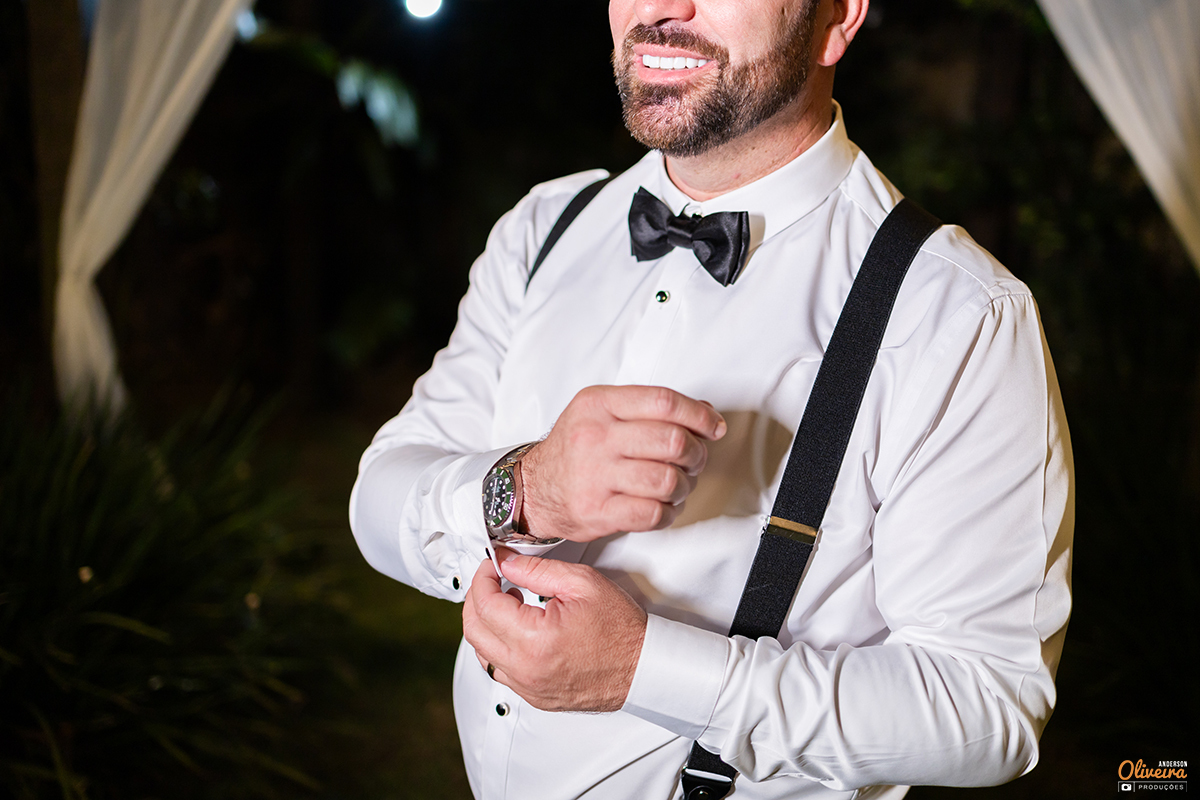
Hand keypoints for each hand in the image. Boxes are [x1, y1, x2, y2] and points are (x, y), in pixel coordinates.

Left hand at [462, 550, 646, 712]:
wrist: (643, 668)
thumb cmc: (622, 630)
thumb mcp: (582, 583)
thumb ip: (537, 570)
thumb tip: (506, 562)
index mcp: (534, 640)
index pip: (485, 605)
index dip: (483, 578)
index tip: (491, 566)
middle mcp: (526, 669)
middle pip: (474, 631)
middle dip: (476, 599)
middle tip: (491, 580)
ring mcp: (528, 688)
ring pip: (482, 655)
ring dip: (485, 625)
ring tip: (507, 604)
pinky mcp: (534, 697)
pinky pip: (500, 671)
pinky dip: (498, 648)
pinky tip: (516, 631)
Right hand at [520, 385, 725, 542]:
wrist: (533, 488)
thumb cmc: (575, 449)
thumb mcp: (603, 412)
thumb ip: (650, 408)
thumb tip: (704, 411)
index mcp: (599, 404)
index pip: (663, 402)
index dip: (699, 415)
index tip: (714, 427)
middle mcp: (596, 437)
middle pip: (672, 441)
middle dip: (696, 454)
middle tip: (694, 460)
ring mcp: (595, 476)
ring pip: (667, 480)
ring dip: (683, 486)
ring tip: (676, 486)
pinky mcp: (598, 512)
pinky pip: (653, 513)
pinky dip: (668, 512)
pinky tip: (662, 506)